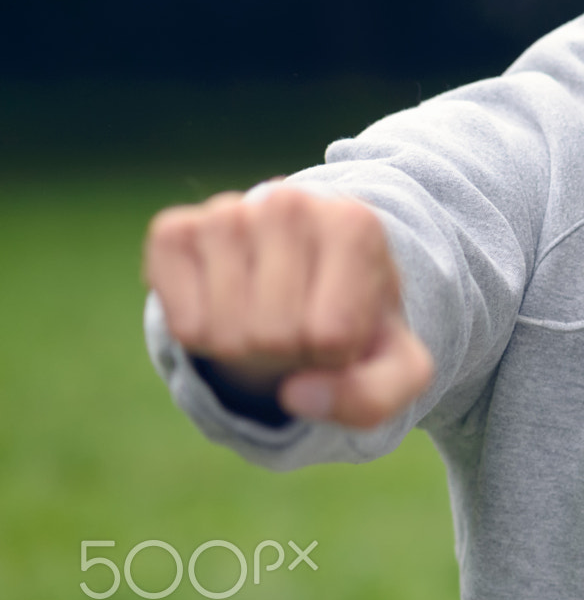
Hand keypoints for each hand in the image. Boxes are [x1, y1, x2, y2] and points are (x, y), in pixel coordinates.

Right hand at [144, 184, 432, 427]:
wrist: (305, 278)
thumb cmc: (353, 321)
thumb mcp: (396, 365)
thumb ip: (373, 397)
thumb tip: (295, 396)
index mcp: (354, 225)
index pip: (332, 335)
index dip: (335, 354)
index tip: (341, 326)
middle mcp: (288, 202)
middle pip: (273, 335)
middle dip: (288, 352)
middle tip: (299, 322)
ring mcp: (226, 211)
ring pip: (222, 333)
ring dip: (243, 346)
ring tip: (266, 312)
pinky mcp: (172, 232)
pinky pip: (180, 323)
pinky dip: (199, 336)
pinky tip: (224, 303)